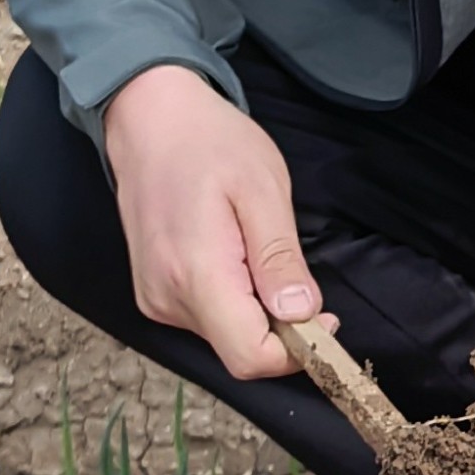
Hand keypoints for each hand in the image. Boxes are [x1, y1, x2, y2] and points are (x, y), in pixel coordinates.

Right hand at [101, 63, 328, 382]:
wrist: (150, 118)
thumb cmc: (209, 143)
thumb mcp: (262, 190)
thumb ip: (279, 259)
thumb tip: (301, 314)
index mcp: (196, 274)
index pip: (250, 356)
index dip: (296, 351)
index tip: (324, 317)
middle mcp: (167, 298)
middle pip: (239, 350)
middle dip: (281, 329)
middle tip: (296, 276)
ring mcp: (155, 298)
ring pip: (224, 336)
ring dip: (256, 310)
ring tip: (256, 249)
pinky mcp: (153, 292)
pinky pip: (206, 318)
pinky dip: (234, 301)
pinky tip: (235, 254)